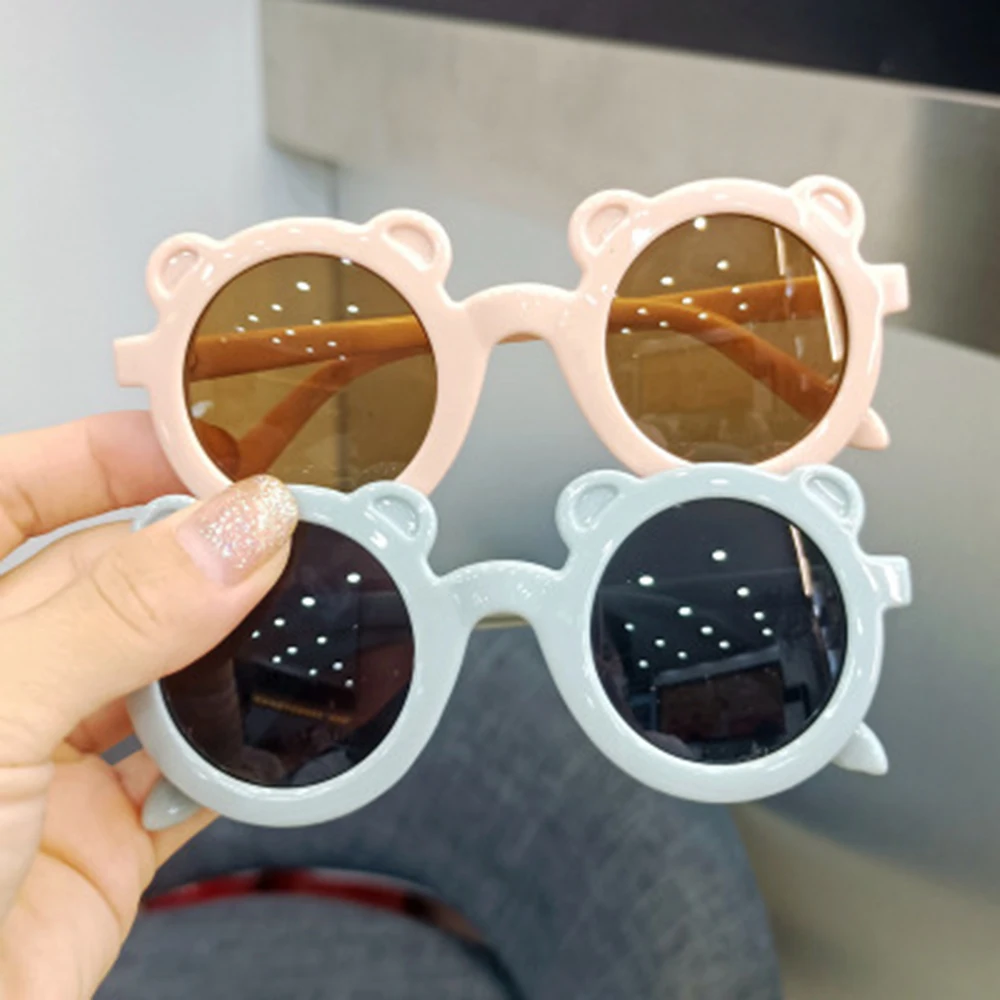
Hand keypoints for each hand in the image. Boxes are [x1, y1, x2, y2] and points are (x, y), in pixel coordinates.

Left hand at [0, 412, 297, 998]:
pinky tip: (272, 725)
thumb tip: (237, 533)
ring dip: (230, 649)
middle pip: (114, 576)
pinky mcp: (103, 837)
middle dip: (200, 550)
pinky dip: (241, 753)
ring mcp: (49, 759)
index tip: (210, 442)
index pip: (19, 490)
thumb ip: (119, 614)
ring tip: (295, 614)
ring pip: (165, 669)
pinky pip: (193, 772)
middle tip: (287, 531)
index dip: (111, 451)